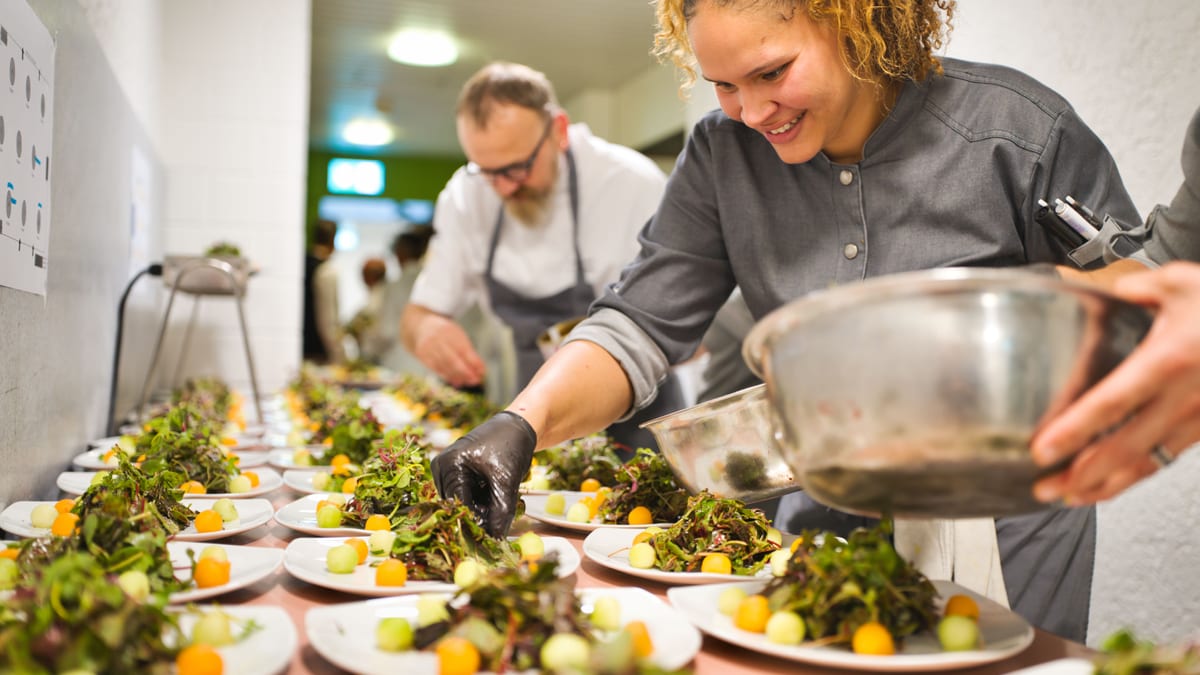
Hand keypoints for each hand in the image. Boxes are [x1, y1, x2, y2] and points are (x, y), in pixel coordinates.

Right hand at [402, 306, 486, 386]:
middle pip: (453, 360)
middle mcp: (438, 339)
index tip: (482, 371)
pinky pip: (436, 369)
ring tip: (467, 382)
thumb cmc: (446, 333)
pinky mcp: (423, 356)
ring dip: (458, 377)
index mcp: (451, 332)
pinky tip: (456, 381)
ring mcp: (429, 348)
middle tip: (476, 380)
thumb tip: (480, 369)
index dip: (474, 362)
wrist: (421, 327)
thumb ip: (469, 351)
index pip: (464, 349)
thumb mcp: (458, 336)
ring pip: (445, 366)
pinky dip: (447, 376)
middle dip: (466, 372)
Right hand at [431, 411, 536, 536]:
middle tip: (500, 523)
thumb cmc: (512, 446)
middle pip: (457, 506)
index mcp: (449, 464)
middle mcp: (441, 467)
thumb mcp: (507, 480)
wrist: (518, 425)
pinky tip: (495, 496)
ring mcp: (446, 470)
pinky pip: (464, 496)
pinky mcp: (454, 473)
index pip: (458, 505)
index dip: (475, 523)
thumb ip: (501, 512)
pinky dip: (479, 501)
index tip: (491, 540)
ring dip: (479, 510)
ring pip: (461, 503)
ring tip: (500, 505)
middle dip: (477, 517)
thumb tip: (496, 540)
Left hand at [1032, 263, 1199, 503]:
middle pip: (1126, 447)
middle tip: (1044, 488)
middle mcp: (1186, 396)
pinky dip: (1135, 476)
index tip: (1044, 449)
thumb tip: (1108, 293)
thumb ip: (1138, 289)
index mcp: (1171, 358)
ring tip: (1068, 496)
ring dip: (1106, 484)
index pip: (1113, 401)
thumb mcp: (1183, 283)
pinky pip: (1166, 458)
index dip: (1076, 430)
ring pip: (1148, 462)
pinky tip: (1109, 484)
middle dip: (1082, 475)